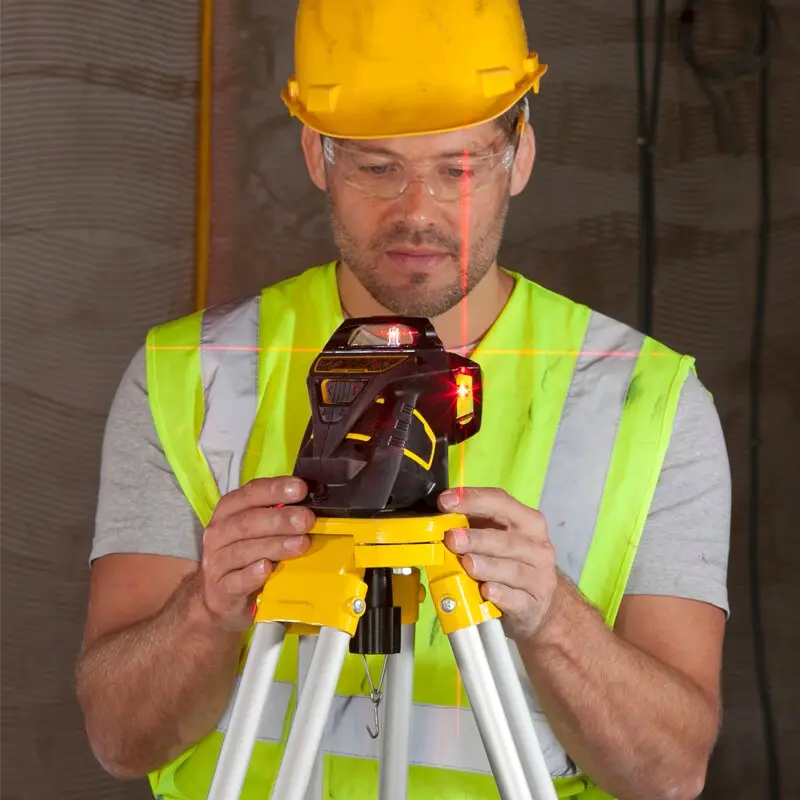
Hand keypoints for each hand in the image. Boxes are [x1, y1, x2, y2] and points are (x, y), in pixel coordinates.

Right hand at [199, 477, 314, 630]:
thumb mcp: (257, 531)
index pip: (250, 493)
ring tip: (301, 544)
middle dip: (280, 519)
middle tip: (306, 520)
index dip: (275, 489)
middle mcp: (218, 533)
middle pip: (248, 522)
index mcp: (228, 511)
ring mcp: (216, 562)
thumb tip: (310, 505)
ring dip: (275, 545)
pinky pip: (236, 581)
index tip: (300, 489)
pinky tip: (267, 568)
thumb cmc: (245, 556)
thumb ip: (277, 515)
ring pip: (244, 550)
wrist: (220, 596)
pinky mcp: (220, 590)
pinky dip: (252, 575)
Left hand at [438, 487, 557, 642]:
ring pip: (512, 570)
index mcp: (528, 522)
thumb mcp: (497, 537)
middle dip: (476, 538)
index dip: (472, 499)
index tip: (445, 501)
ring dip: (487, 566)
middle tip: (452, 539)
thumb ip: (473, 524)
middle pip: (507, 540)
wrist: (538, 604)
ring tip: (467, 564)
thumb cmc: (511, 562)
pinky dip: (501, 595)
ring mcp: (539, 578)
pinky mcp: (533, 605)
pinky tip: (486, 591)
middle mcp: (537, 547)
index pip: (501, 502)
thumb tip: (440, 515)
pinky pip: (517, 599)